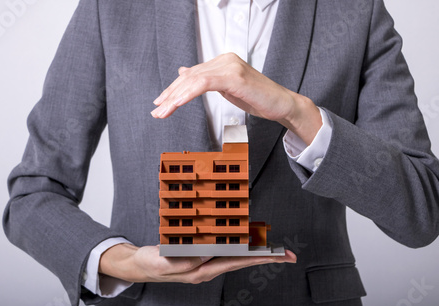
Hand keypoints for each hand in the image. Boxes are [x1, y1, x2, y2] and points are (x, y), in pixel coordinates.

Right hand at [99, 243, 296, 283]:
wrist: (140, 265)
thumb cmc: (151, 264)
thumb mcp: (164, 262)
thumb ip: (186, 261)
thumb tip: (209, 254)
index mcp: (201, 271)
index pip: (235, 263)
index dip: (256, 258)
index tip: (274, 255)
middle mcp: (207, 268)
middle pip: (242, 261)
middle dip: (265, 257)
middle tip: (288, 254)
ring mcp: (205, 262)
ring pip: (236, 255)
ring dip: (256, 251)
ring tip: (275, 248)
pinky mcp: (201, 255)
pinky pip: (225, 249)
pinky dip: (239, 245)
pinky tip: (247, 241)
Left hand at [151, 53, 321, 144]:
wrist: (281, 104)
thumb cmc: (258, 98)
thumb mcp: (227, 88)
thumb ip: (207, 80)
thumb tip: (185, 72)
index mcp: (222, 62)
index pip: (191, 74)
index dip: (173, 89)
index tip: (161, 103)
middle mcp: (224, 60)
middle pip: (189, 76)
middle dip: (170, 95)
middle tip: (157, 111)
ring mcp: (229, 66)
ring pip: (193, 80)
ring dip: (174, 97)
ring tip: (163, 112)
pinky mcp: (234, 76)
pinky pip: (204, 84)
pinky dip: (187, 94)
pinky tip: (177, 104)